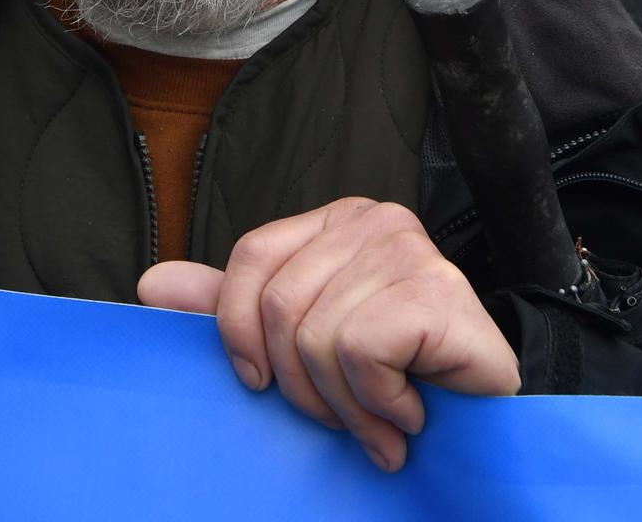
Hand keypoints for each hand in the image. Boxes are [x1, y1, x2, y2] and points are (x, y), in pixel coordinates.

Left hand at [138, 198, 518, 472]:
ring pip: (319, 337)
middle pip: (280, 306)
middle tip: (344, 416)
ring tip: (382, 419)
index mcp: (335, 221)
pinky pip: (361, 350)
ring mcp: (409, 248)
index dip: (239, 331)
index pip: (250, 258)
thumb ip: (234, 310)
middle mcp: (372, 219)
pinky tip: (410, 413)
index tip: (261, 385)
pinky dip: (379, 403)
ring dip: (346, 406)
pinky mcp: (438, 290)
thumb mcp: (303, 341)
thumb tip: (151, 285)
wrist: (489, 421)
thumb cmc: (396, 378)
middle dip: (303, 386)